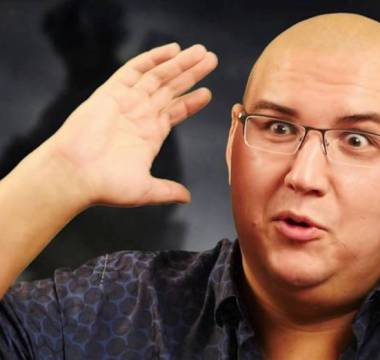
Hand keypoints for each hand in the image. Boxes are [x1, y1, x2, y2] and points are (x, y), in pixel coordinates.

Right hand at [43, 42, 216, 207]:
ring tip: (202, 52)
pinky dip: (153, 58)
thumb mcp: (145, 189)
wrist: (75, 175)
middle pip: (171, 89)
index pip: (175, 112)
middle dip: (192, 74)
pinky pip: (135, 70)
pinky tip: (172, 50)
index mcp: (150, 135)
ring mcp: (127, 102)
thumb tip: (186, 197)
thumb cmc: (106, 185)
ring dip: (180, 63)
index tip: (207, 93)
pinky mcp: (112, 92)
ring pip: (159, 76)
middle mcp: (140, 115)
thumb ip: (167, 190)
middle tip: (212, 59)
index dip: (191, 101)